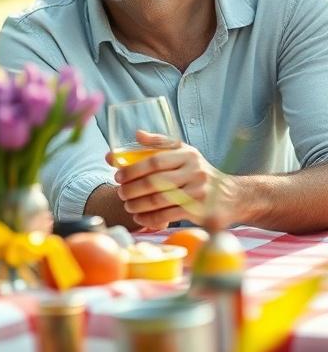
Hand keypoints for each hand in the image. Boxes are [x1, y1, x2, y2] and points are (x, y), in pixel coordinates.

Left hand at [106, 130, 234, 230]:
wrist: (234, 196)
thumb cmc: (200, 173)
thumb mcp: (185, 152)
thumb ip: (160, 143)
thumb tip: (136, 133)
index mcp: (187, 155)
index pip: (154, 160)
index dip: (132, 169)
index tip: (117, 175)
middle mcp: (194, 171)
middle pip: (154, 181)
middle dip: (131, 189)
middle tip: (120, 193)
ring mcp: (199, 192)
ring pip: (159, 200)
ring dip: (138, 205)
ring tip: (128, 206)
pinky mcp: (200, 211)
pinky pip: (168, 215)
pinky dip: (150, 218)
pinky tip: (140, 217)